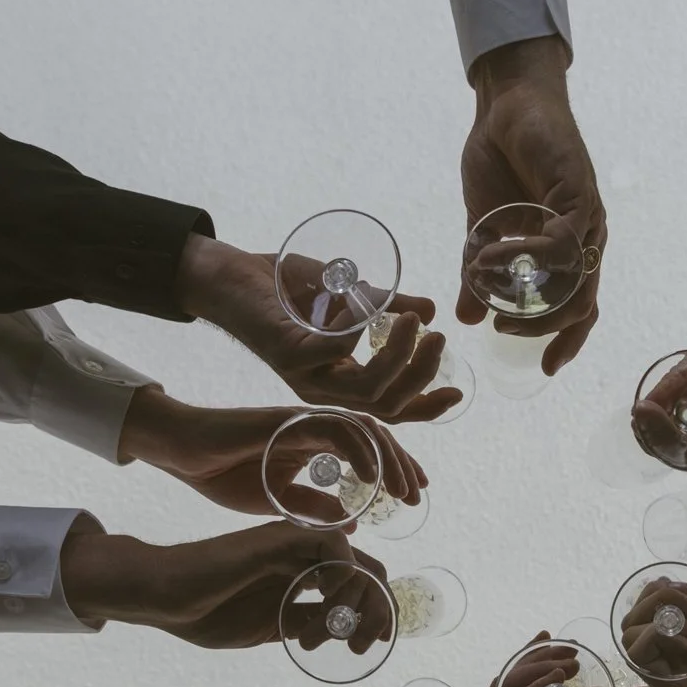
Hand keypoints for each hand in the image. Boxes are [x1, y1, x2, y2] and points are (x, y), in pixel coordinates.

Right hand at [60, 519, 390, 650]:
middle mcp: (306, 557)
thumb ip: (305, 622)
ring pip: (362, 564)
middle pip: (371, 576)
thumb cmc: (207, 613)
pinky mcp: (283, 538)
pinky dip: (344, 576)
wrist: (166, 598)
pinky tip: (322, 602)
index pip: (361, 587)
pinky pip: (337, 546)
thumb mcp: (271, 626)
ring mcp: (297, 546)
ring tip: (334, 632)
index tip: (363, 647)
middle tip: (360, 645)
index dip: (374, 617)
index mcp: (304, 576)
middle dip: (377, 614)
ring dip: (359, 604)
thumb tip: (340, 632)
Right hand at [116, 390, 426, 519]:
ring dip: (389, 459)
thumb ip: (313, 508)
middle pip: (376, 435)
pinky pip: (335, 429)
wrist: (182, 452)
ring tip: (403, 490)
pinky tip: (370, 477)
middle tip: (417, 494)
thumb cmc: (222, 474)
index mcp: (316, 443)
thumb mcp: (277, 503)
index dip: (396, 468)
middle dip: (402, 463)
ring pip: (364, 429)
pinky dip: (359, 451)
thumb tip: (353, 521)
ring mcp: (304, 420)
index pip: (369, 448)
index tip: (413, 494)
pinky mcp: (290, 420)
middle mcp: (316, 427)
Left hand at [176, 234, 461, 422]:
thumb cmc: (285, 288)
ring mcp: (305, 374)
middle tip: (438, 337)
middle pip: (386, 405)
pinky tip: (369, 303)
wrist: (229, 276)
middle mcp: (323, 387)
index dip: (426, 407)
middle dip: (420, 376)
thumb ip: (387, 305)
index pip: (391, 409)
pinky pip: (335, 351)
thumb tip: (431, 310)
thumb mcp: (349, 296)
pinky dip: (360, 328)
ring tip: (411, 319)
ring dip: (397, 357)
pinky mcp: (288, 351)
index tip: (457, 392)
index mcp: (339, 381)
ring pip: (366, 389)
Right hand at [459, 38, 604, 374]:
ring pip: (578, 278)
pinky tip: (501, 249)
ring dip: (533, 291)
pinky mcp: (578, 192)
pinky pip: (565, 240)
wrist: (505, 105)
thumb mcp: (482, 226)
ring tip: (488, 283)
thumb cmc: (499, 159)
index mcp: (568, 252)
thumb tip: (464, 318)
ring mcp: (585, 217)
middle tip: (505, 327)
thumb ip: (477, 272)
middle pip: (583, 304)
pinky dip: (532, 253)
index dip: (567, 341)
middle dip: (545, 326)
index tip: (546, 370)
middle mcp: (585, 239)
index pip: (580, 309)